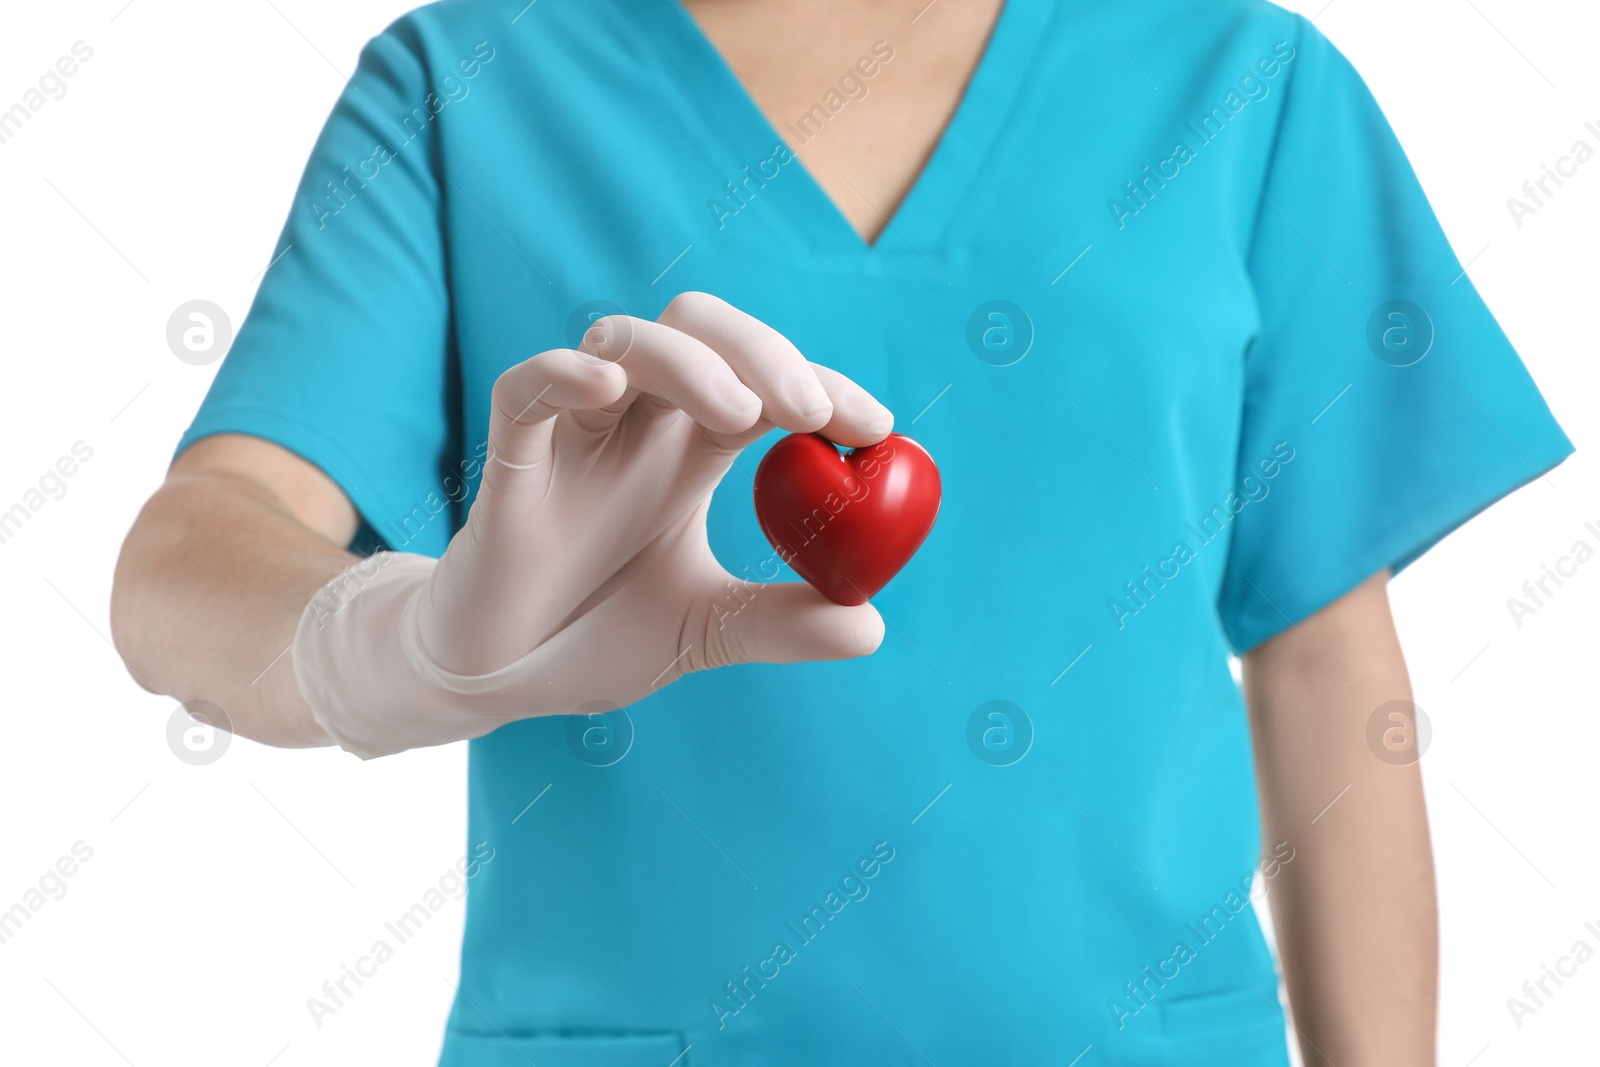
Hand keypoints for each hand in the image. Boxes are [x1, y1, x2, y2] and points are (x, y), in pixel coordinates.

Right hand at [292, 292, 893, 756]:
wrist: (500, 678)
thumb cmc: (596, 633)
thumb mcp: (705, 631)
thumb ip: (782, 623)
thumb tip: (871, 624)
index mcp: (692, 451)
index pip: (765, 386)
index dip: (824, 390)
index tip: (877, 428)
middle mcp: (638, 425)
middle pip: (700, 332)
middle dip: (762, 352)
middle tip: (810, 410)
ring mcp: (573, 435)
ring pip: (623, 342)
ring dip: (688, 362)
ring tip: (739, 413)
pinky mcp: (511, 462)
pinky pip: (525, 390)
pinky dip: (563, 375)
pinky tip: (606, 387)